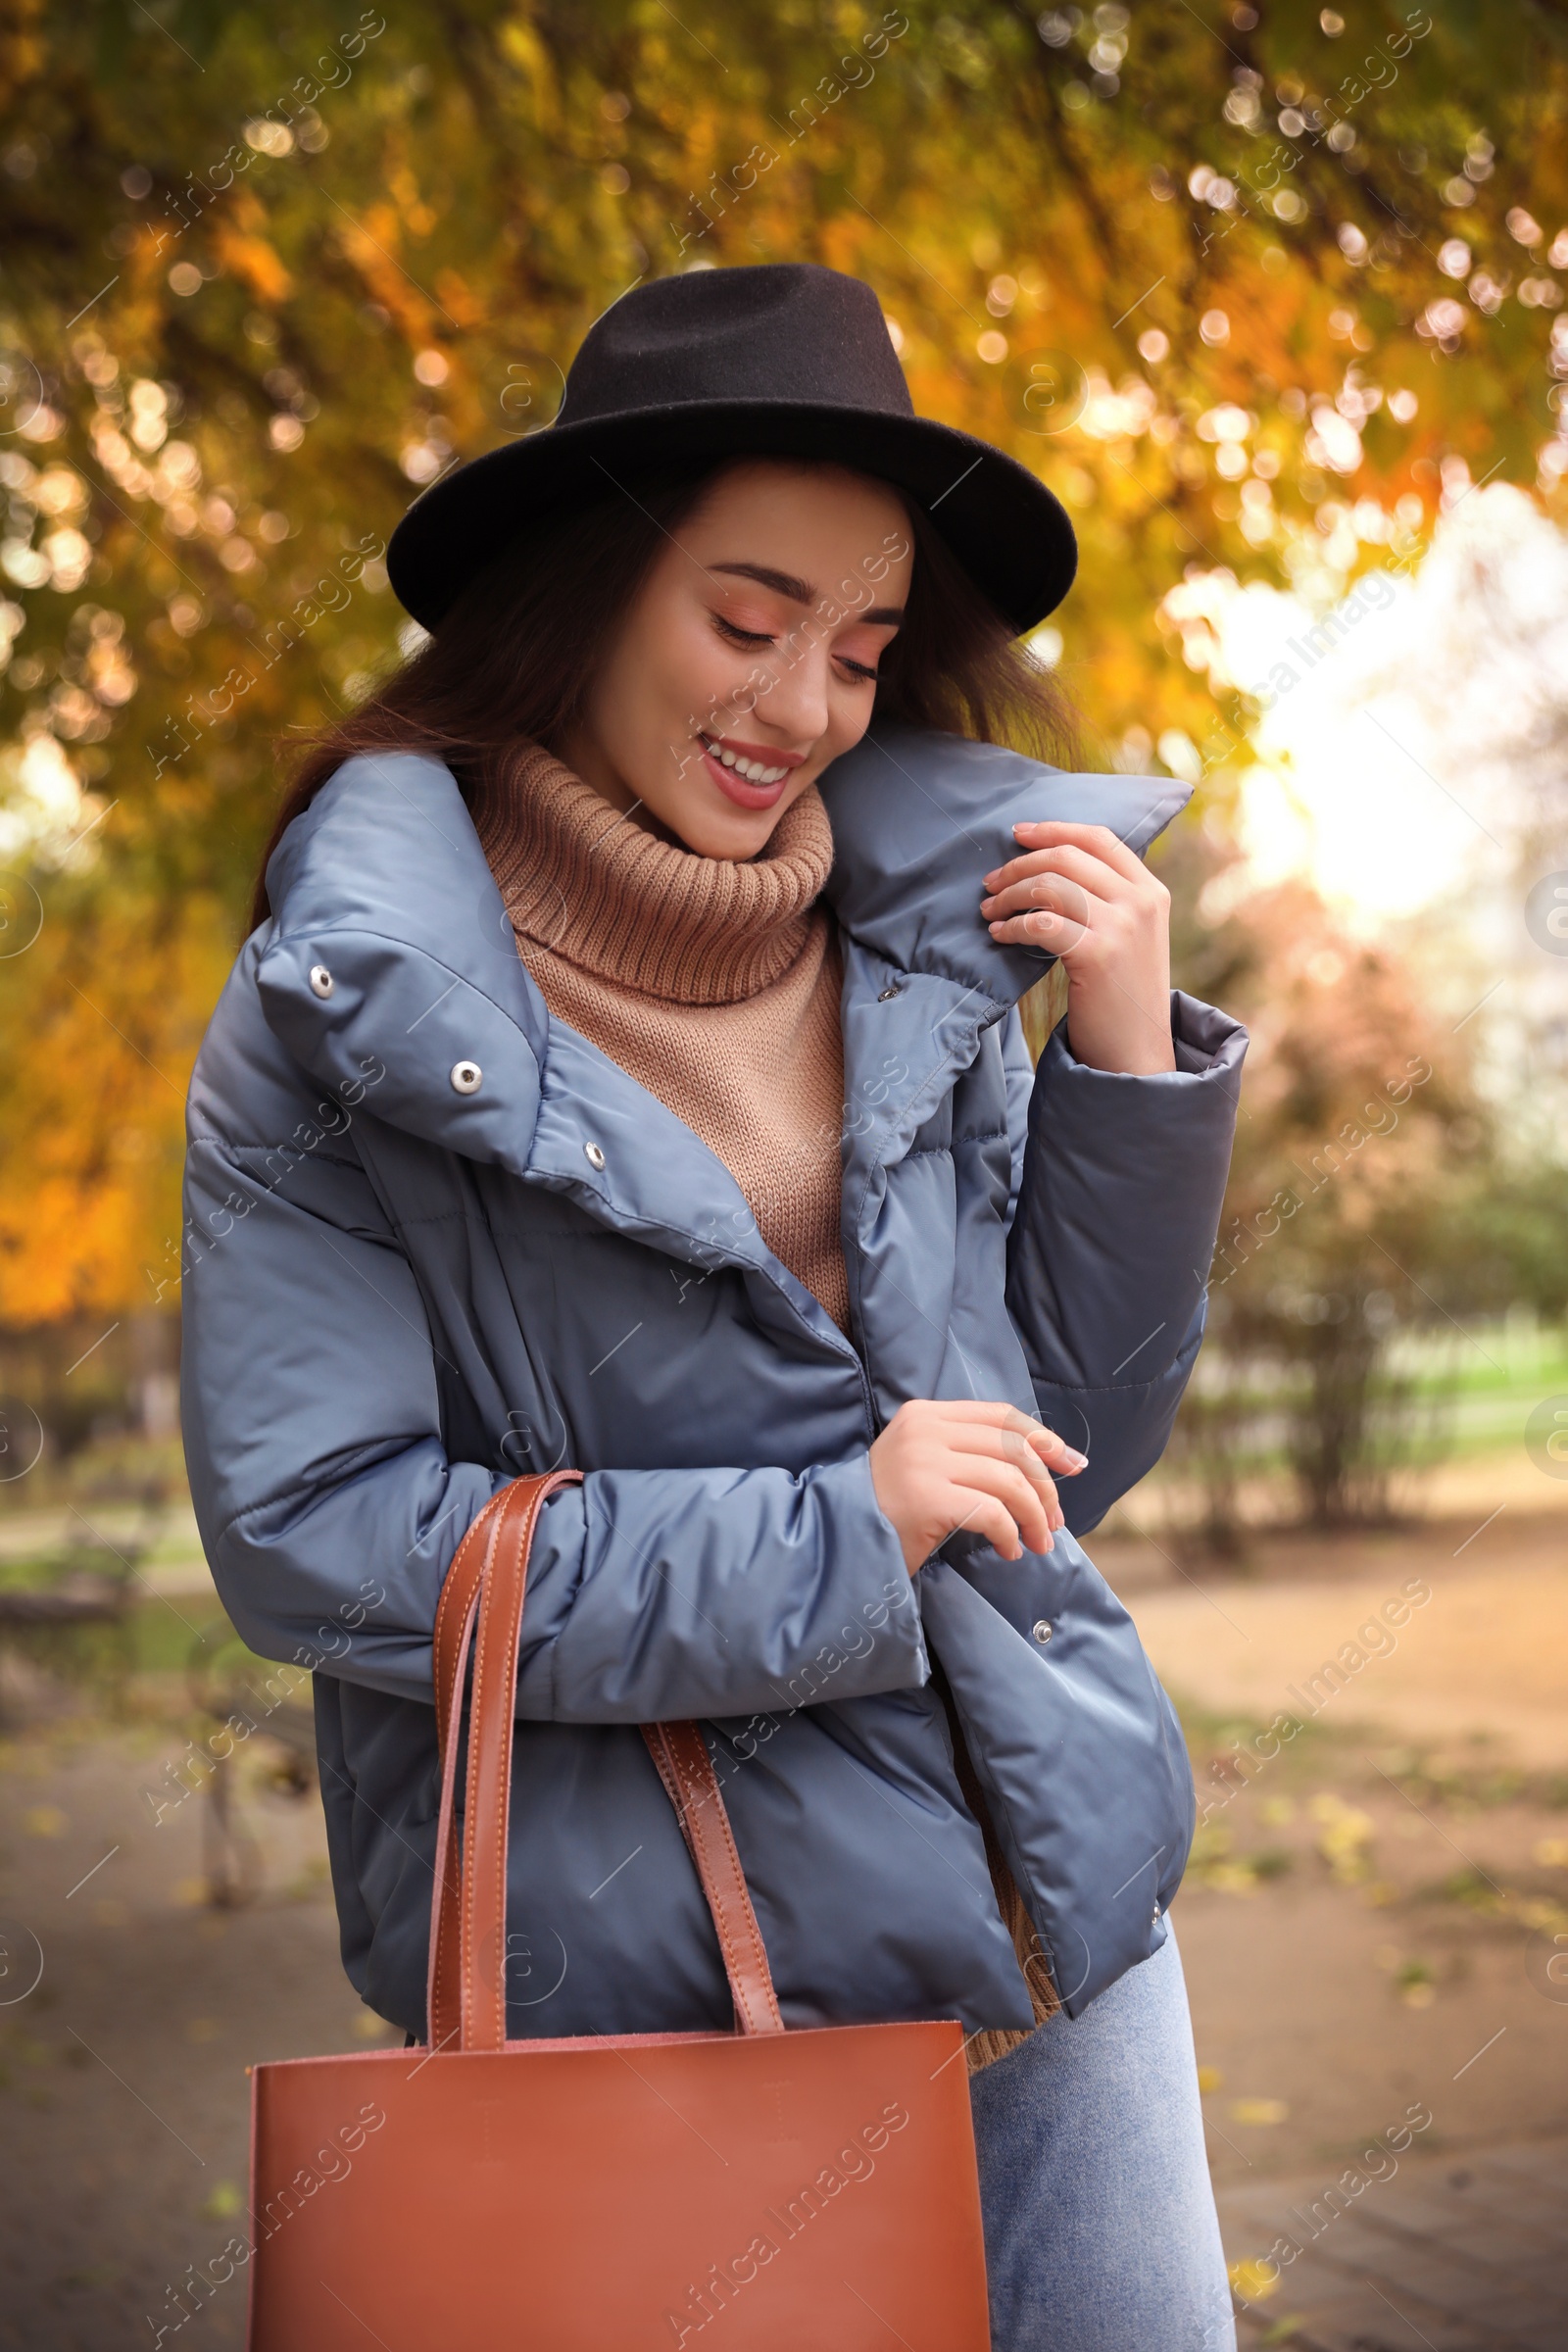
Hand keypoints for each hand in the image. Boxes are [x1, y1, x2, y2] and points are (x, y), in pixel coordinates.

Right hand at [868, 1399, 1087, 1575]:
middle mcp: (924, 1430)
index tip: (1073, 1465)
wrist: (837, 1540)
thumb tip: (1041, 1465)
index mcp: (925, 1415)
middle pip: (1012, 1448)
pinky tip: (1008, 1551)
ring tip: (1037, 1543)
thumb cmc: (887, 1511)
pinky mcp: (926, 1497)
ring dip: (1034, 1517)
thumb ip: (966, 1454)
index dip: (1044, 1439)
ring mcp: (923, 1462)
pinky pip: (991, 1512)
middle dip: (1045, 1487)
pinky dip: (1010, 1534)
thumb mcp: (924, 1465)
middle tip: (1054, 1522)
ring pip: (1008, 1480)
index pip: (1000, 1415)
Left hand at [979, 819, 1175, 1074]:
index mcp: (1150, 891)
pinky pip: (1041, 924)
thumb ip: (1108, 901)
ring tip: (989, 911)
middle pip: (1067, 858)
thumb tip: (1048, 871)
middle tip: (990, 883)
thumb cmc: (1122, 997)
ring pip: (1050, 887)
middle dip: (1020, 865)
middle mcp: (1140, 902)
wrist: (1137, 1053)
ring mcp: (1122, 926)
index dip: (1054, 830)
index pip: (1099, 838)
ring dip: (1010, 895)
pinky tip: (999, 935)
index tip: (1018, 834)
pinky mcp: (1097, 953)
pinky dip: (1013, 926)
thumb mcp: (1130, 938)